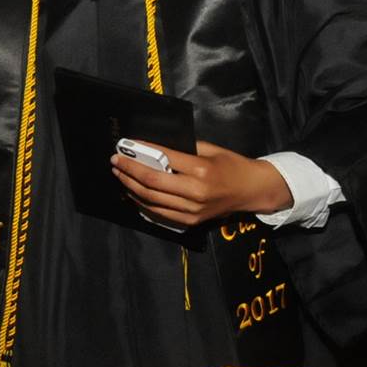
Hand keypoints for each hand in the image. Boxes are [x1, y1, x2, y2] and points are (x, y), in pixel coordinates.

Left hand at [111, 140, 292, 227]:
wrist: (251, 191)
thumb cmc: (232, 164)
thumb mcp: (211, 149)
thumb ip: (184, 149)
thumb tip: (154, 148)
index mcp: (201, 170)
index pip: (163, 159)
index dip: (141, 152)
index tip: (126, 145)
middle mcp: (195, 193)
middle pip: (152, 182)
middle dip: (129, 170)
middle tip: (115, 161)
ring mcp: (192, 210)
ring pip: (152, 199)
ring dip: (131, 187)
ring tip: (119, 175)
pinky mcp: (190, 221)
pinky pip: (159, 213)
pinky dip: (142, 203)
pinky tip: (132, 192)